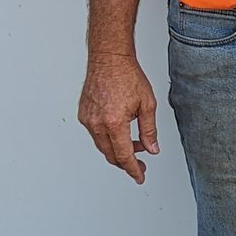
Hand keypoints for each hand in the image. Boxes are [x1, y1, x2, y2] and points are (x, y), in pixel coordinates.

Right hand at [79, 53, 160, 183]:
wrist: (109, 58)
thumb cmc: (127, 75)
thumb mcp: (147, 104)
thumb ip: (149, 131)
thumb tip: (152, 149)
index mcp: (114, 123)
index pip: (124, 156)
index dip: (134, 170)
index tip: (140, 176)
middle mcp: (97, 124)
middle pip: (111, 155)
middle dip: (127, 162)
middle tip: (140, 163)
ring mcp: (88, 119)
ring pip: (102, 146)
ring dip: (118, 149)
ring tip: (134, 144)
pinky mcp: (83, 114)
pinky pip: (96, 135)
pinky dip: (108, 139)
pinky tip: (120, 132)